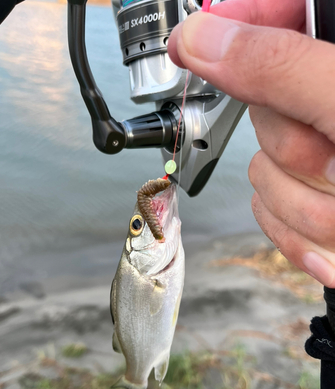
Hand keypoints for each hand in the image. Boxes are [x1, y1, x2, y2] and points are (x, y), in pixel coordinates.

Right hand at [168, 0, 334, 286]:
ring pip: (262, 169)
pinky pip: (268, 210)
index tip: (196, 43)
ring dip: (306, 205)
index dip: (233, 22)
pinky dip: (301, 235)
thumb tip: (205, 38)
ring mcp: (318, 152)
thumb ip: (281, 66)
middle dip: (297, 149)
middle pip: (259, 106)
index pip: (276, 9)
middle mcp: (328, 98)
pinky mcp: (308, 197)